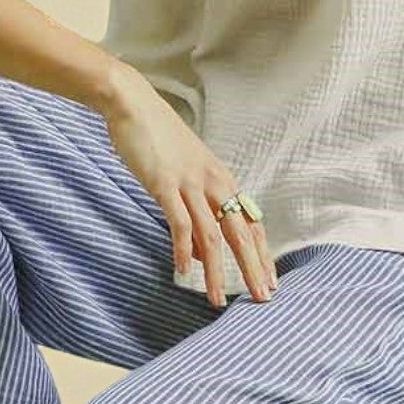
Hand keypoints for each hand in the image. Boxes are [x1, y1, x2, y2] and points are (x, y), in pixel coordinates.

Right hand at [102, 72, 276, 306]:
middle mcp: (214, 183)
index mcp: (223, 180)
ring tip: (215, 299)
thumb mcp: (186, 175)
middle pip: (241, 234)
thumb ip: (197, 213)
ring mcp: (190, 183)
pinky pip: (179, 223)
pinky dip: (181, 249)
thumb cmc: (159, 140)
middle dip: (252, 269)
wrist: (134, 104)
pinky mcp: (165, 184)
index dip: (262, 254)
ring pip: (212, 236)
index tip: (270, 281)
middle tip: (261, 298)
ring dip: (215, 271)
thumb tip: (201, 253)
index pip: (252, 224)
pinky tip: (182, 271)